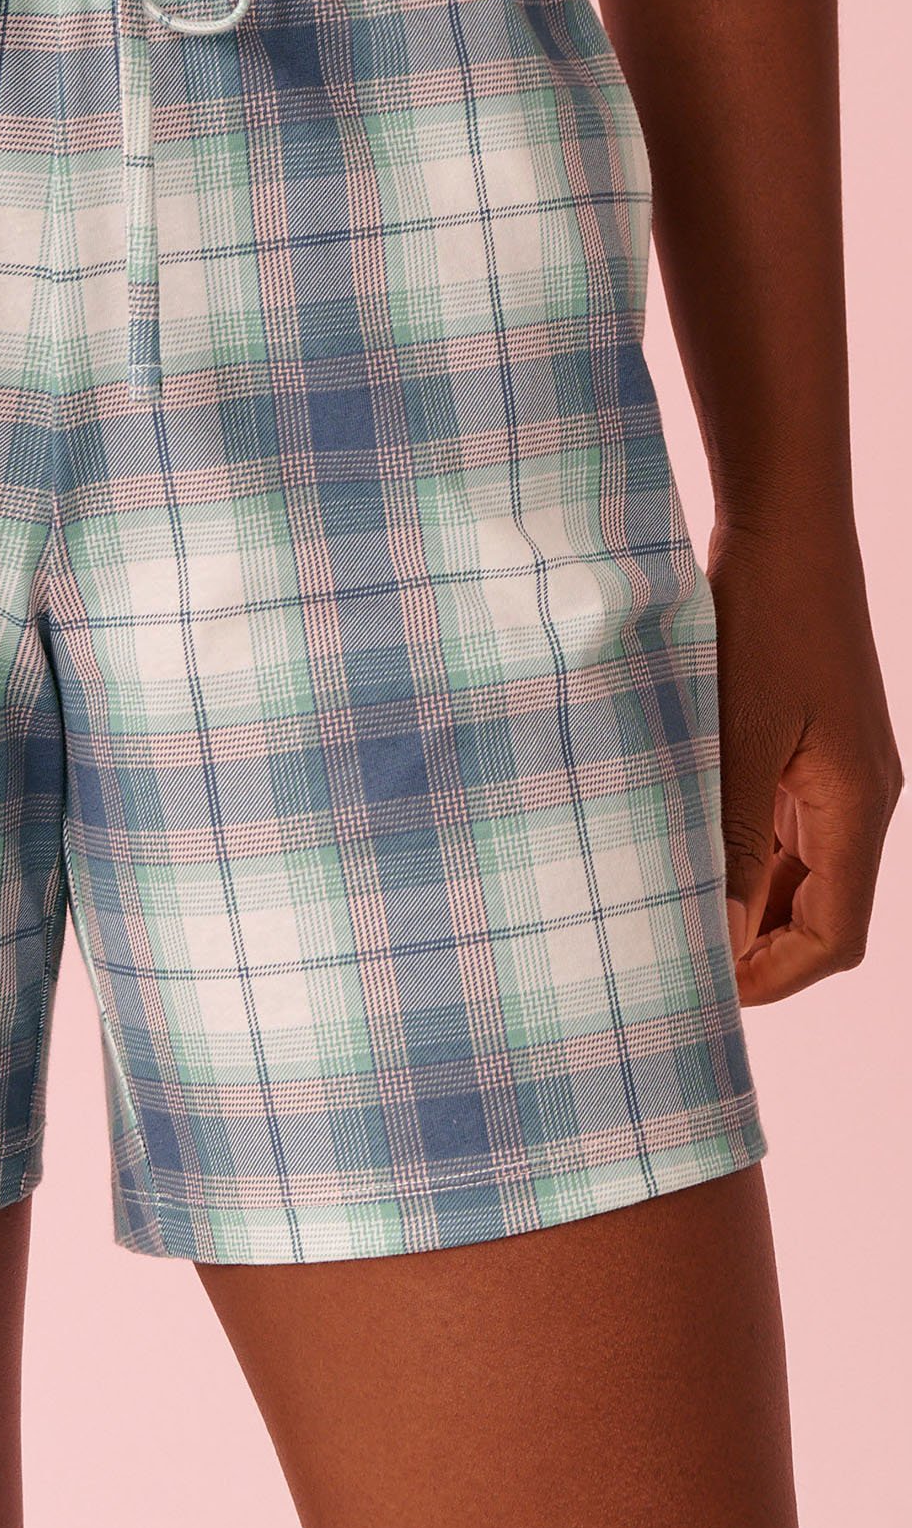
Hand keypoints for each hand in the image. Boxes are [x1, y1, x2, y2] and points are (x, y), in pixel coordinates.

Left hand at [709, 517, 900, 1003]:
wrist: (784, 533)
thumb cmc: (762, 624)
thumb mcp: (736, 741)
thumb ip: (733, 842)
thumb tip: (721, 938)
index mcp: (855, 807)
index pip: (833, 938)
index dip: (772, 979)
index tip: (700, 994)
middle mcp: (857, 799)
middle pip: (821, 917)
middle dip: (757, 955)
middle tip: (674, 967)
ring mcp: (834, 775)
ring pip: (801, 877)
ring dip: (746, 908)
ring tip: (670, 920)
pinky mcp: (807, 748)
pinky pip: (785, 831)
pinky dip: (743, 861)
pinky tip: (685, 858)